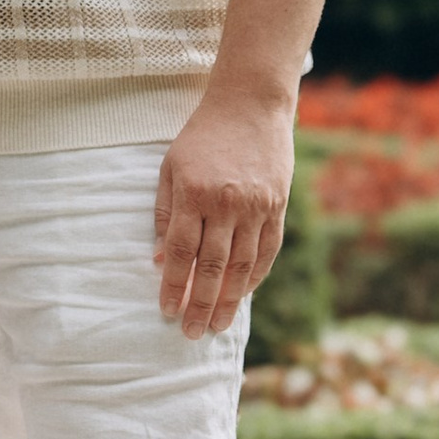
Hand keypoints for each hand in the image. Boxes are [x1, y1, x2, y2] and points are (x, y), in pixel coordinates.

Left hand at [155, 90, 293, 337]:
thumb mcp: (171, 167)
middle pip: (211, 266)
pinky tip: (241, 296)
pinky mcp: (277, 207)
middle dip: (199, 304)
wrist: (249, 106)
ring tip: (216, 325)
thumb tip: (162, 259)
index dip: (173, 285)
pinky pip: (267, 252)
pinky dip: (254, 278)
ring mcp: (255, 207)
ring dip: (227, 300)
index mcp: (194, 193)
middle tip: (191, 332)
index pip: (181, 251)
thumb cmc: (201, 137)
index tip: (166, 310)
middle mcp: (226, 204)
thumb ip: (165, 213)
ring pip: (241, 266)